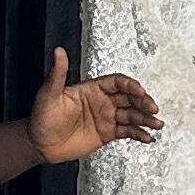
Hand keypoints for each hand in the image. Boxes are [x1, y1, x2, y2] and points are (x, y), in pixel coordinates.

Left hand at [26, 50, 162, 164]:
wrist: (39, 144)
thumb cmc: (41, 118)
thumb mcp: (48, 94)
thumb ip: (58, 73)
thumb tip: (58, 51)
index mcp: (92, 89)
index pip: (117, 83)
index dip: (130, 86)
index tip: (138, 92)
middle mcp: (102, 101)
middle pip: (129, 98)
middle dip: (143, 102)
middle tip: (152, 109)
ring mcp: (106, 118)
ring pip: (131, 115)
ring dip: (145, 119)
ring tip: (156, 124)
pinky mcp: (107, 133)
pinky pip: (127, 132)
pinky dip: (138, 134)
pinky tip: (147, 137)